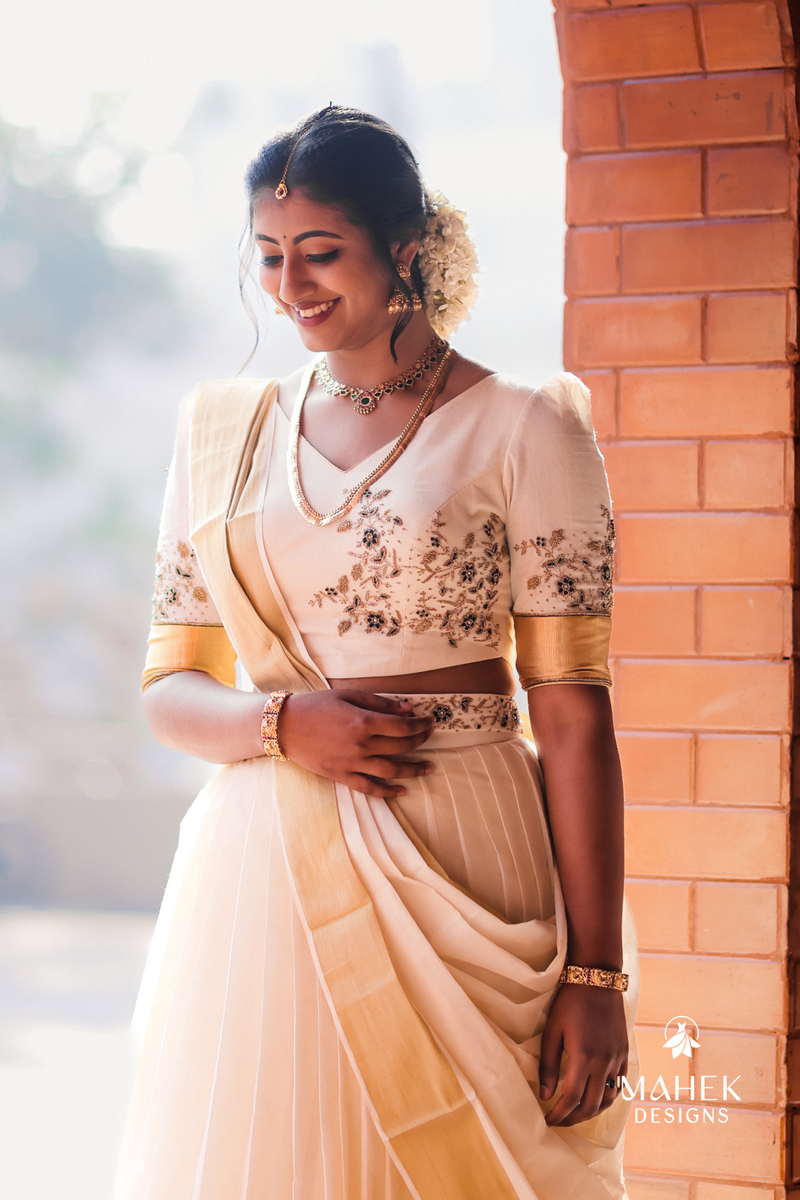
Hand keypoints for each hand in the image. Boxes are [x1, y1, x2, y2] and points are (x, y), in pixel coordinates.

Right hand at [278, 690, 434, 797]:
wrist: (285, 726)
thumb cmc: (316, 706)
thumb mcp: (348, 695)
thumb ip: (379, 703)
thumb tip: (407, 709)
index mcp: (364, 721)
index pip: (403, 726)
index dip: (421, 724)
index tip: (430, 721)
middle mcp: (361, 744)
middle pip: (401, 746)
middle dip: (420, 741)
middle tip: (429, 736)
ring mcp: (352, 763)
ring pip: (392, 771)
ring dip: (414, 770)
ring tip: (428, 768)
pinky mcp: (342, 776)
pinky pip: (370, 788)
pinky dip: (388, 791)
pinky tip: (402, 790)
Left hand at [538, 983, 627, 1125]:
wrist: (598, 979)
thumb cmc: (570, 1002)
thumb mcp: (552, 1031)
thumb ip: (549, 1065)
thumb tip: (545, 1095)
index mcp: (584, 1057)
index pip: (572, 1099)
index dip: (559, 1115)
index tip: (548, 1121)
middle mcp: (604, 1062)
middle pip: (591, 1105)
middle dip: (573, 1118)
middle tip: (559, 1120)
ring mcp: (617, 1059)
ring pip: (608, 1099)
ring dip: (592, 1111)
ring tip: (576, 1113)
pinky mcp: (624, 1053)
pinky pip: (620, 1085)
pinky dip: (608, 1097)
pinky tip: (596, 1097)